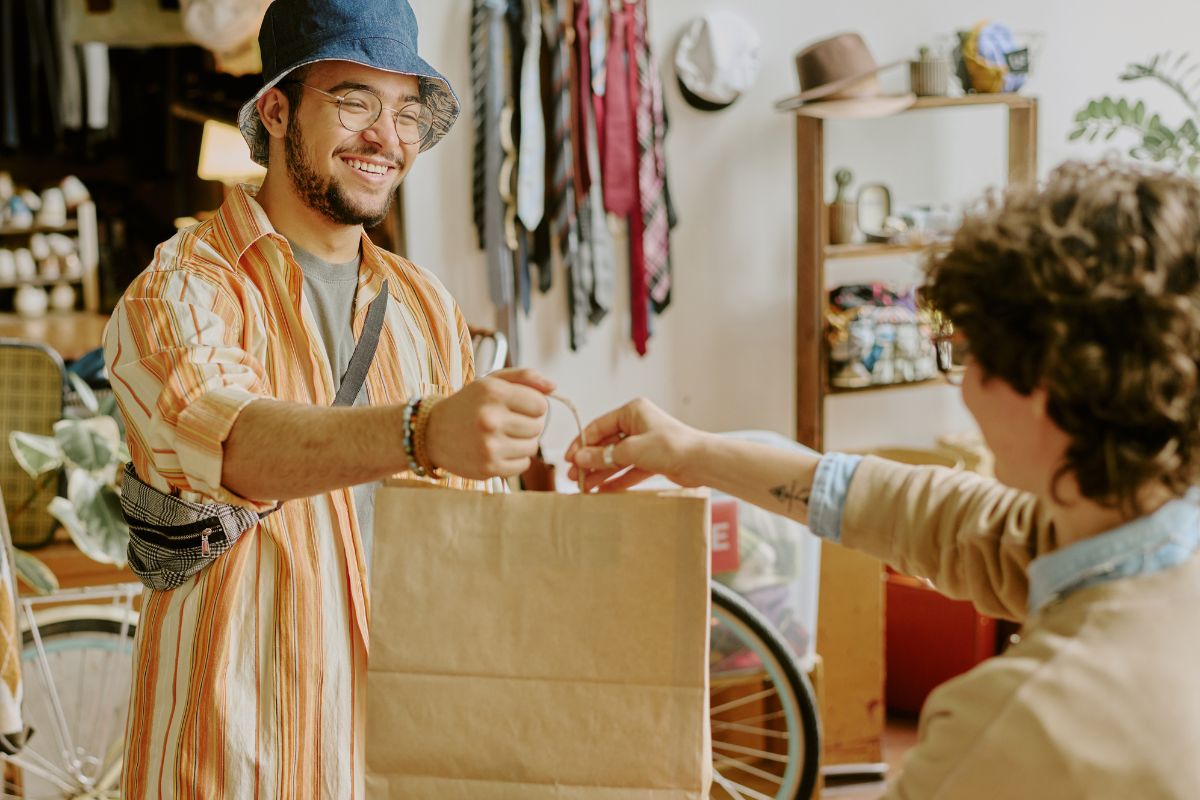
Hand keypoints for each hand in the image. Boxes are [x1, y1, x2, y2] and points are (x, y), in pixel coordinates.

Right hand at [424, 368, 554, 478]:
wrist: (432, 432)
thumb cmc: (468, 404)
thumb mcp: (491, 381)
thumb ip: (525, 377)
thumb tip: (553, 387)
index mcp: (493, 393)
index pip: (541, 404)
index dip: (533, 406)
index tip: (518, 407)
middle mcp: (490, 419)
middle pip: (538, 427)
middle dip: (528, 424)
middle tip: (508, 422)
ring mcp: (489, 446)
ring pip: (532, 447)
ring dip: (522, 442)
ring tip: (502, 436)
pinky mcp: (488, 467)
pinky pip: (523, 465)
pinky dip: (515, 459)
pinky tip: (498, 450)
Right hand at [566, 398, 708, 491]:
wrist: (702, 462)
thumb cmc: (672, 446)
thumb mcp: (632, 450)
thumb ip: (604, 455)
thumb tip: (579, 458)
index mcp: (632, 411)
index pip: (598, 426)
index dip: (581, 443)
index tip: (569, 458)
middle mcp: (638, 425)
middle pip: (606, 443)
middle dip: (590, 460)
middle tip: (574, 476)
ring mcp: (645, 443)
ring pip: (616, 458)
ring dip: (601, 472)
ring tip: (585, 487)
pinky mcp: (652, 460)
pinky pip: (629, 469)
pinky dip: (617, 479)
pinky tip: (603, 491)